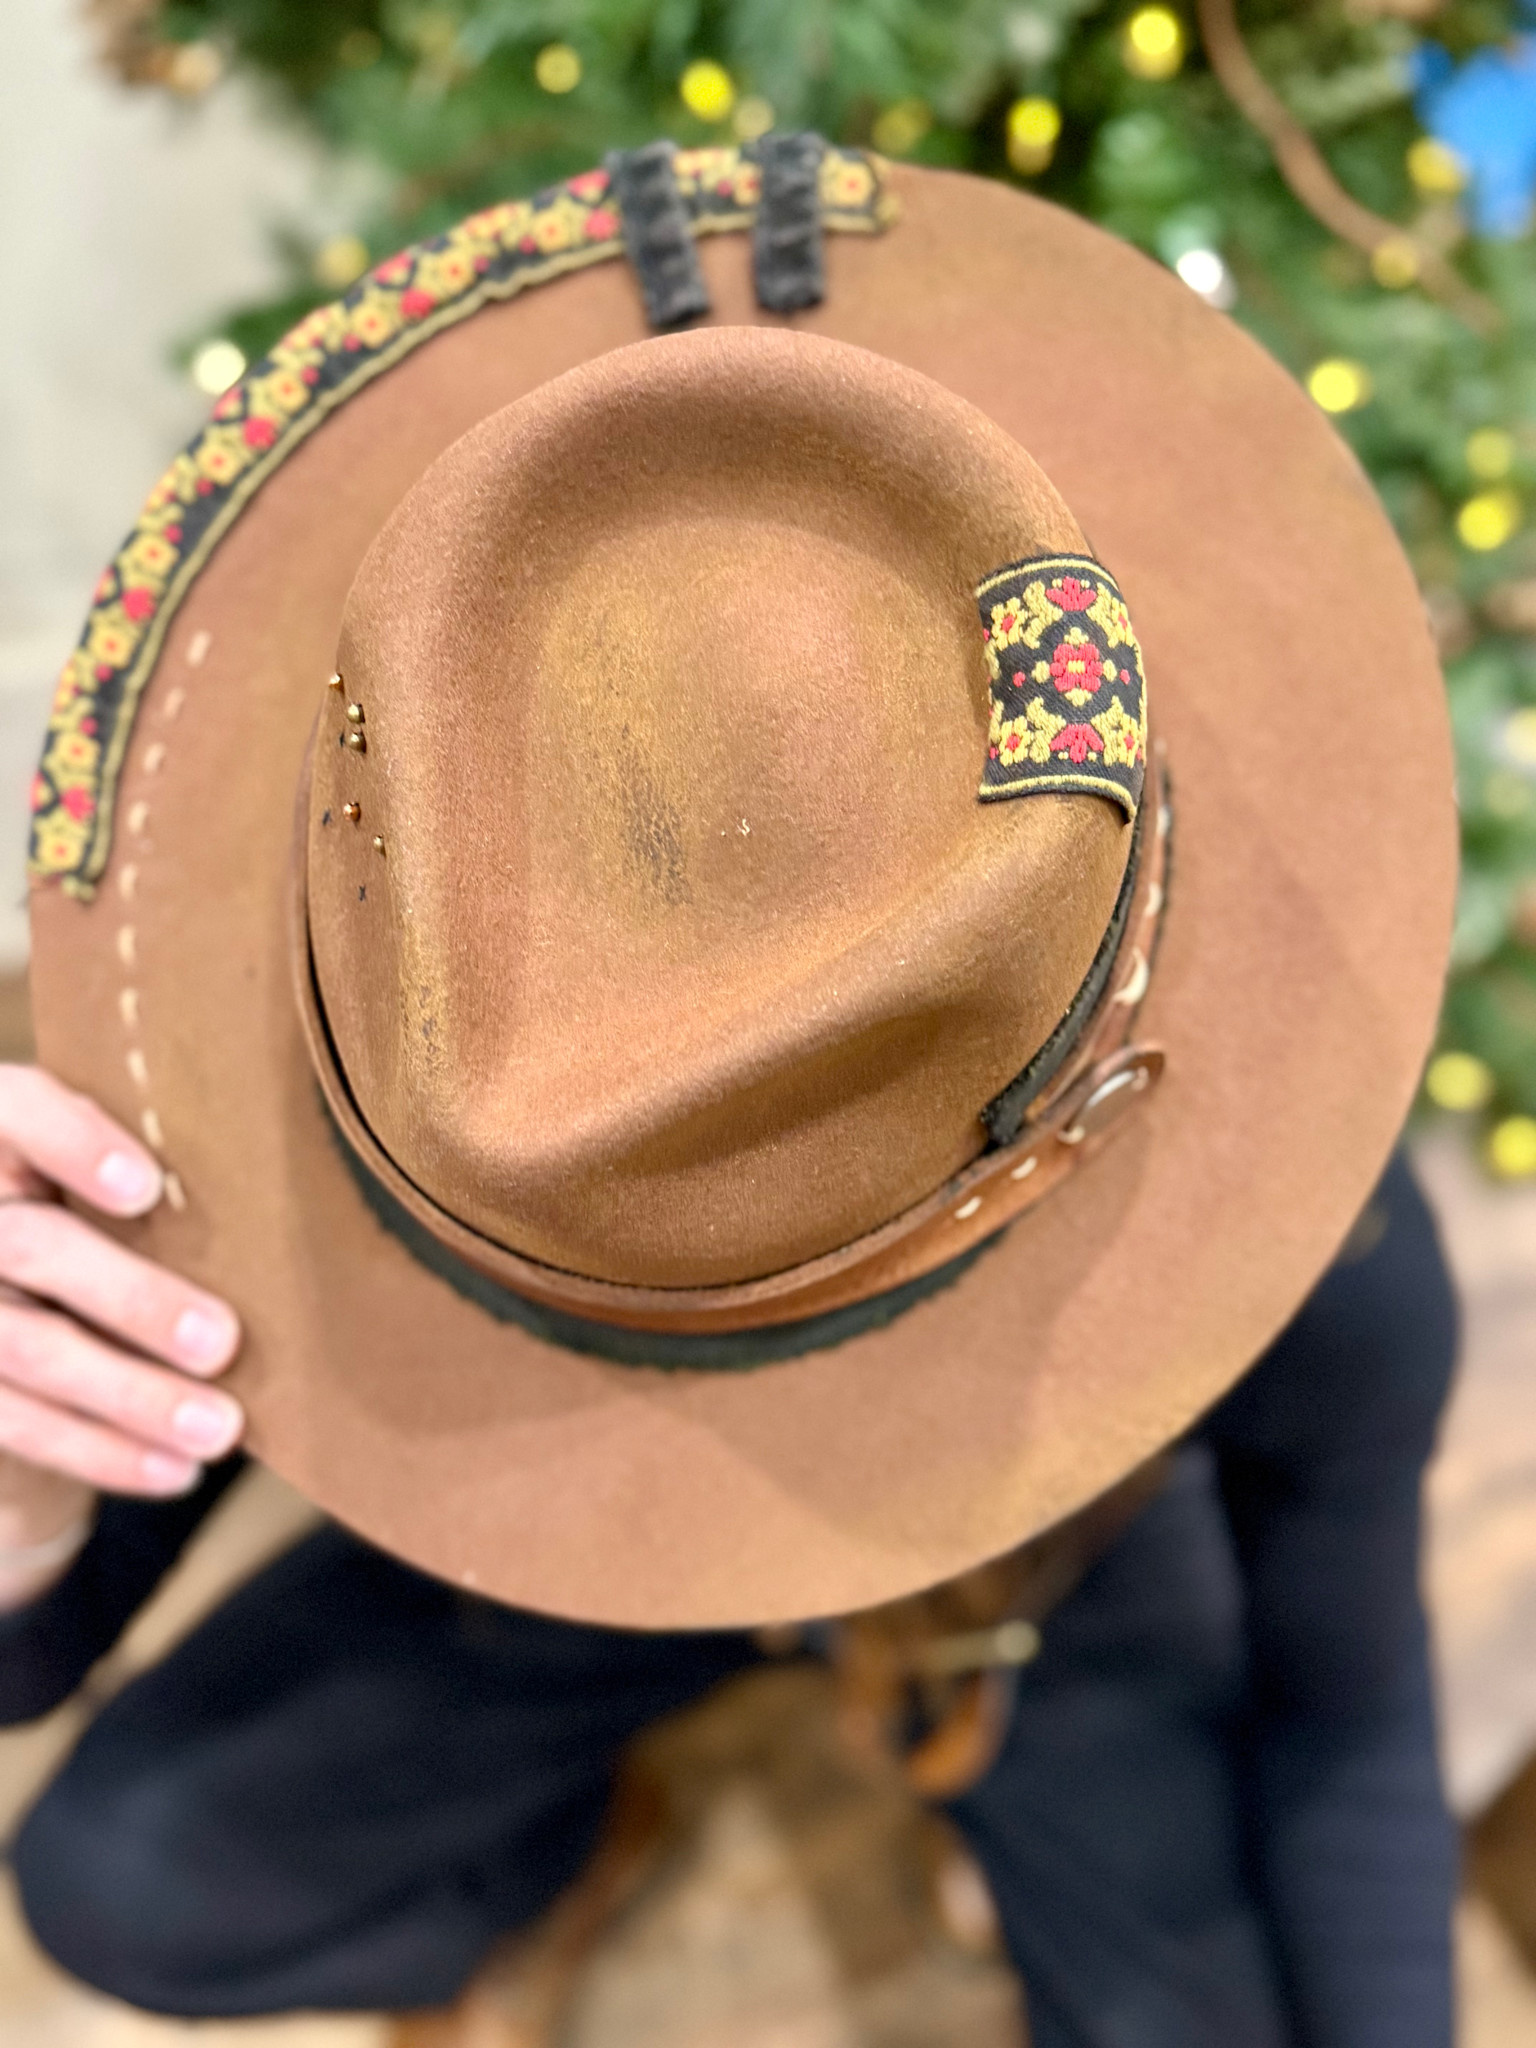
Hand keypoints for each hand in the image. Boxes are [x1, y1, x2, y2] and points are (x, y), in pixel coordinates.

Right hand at [0, 1067, 241, 1607]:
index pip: (19, 1109)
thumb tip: (298, 1194)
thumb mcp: (113, 1168)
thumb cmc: (102, 1208)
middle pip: (32, 1245)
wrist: (20, 1297)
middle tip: (222, 1344)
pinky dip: (102, 1453)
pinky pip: (15, 1423)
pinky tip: (173, 1469)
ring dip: (130, 1397)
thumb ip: (167, 1160)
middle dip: (131, 1299)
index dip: (72, 1142)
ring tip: (220, 1429)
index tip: (145, 1190)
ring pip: (24, 1349)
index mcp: (1, 1130)